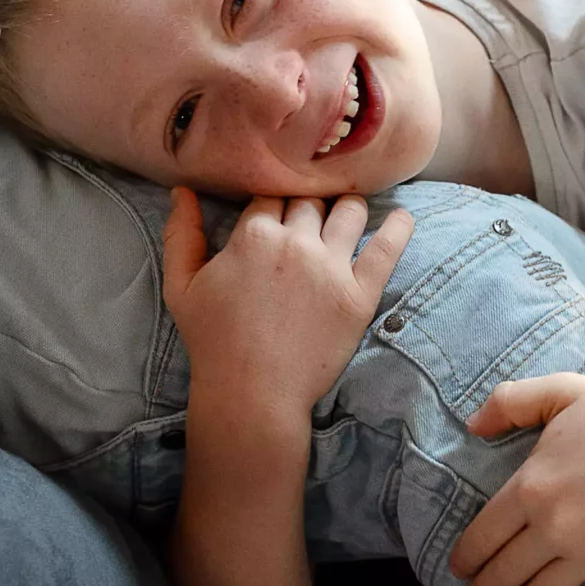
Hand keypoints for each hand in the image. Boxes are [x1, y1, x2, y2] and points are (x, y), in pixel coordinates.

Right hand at [162, 188, 413, 431]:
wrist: (252, 394)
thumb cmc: (213, 342)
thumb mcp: (181, 286)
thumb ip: (180, 234)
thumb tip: (182, 191)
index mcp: (253, 235)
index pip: (270, 193)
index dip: (273, 199)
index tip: (277, 208)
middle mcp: (296, 242)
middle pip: (310, 199)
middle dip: (308, 201)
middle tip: (311, 210)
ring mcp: (331, 267)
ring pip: (349, 212)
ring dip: (348, 205)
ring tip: (349, 209)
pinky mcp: (360, 294)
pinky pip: (386, 249)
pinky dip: (398, 227)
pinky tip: (404, 215)